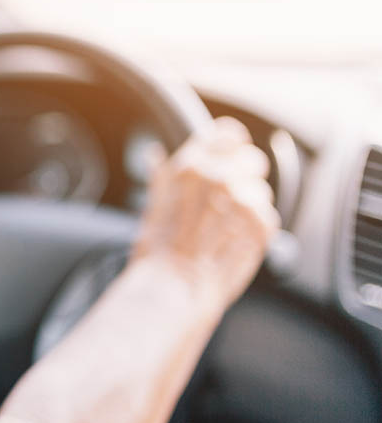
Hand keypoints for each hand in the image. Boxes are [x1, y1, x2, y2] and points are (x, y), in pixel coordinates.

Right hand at [132, 117, 279, 307]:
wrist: (172, 289)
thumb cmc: (157, 253)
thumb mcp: (151, 206)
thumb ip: (162, 176)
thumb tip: (155, 154)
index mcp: (190, 166)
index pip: (228, 133)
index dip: (231, 146)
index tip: (229, 159)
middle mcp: (218, 177)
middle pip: (252, 160)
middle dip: (245, 178)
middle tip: (227, 203)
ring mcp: (241, 201)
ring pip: (261, 192)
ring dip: (249, 208)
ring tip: (226, 230)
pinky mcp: (260, 226)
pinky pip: (270, 218)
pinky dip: (257, 231)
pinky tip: (235, 243)